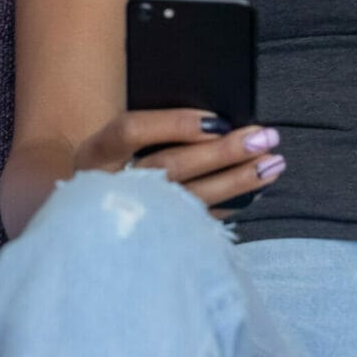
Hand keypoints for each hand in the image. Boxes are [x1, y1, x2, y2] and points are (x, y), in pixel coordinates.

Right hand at [75, 108, 284, 215]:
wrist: (83, 221)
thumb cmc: (110, 165)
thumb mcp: (114, 143)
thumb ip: (150, 129)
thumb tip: (214, 116)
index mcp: (95, 154)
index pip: (130, 131)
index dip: (174, 124)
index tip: (219, 118)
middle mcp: (110, 187)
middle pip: (170, 167)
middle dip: (222, 152)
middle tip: (264, 137)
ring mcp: (133, 217)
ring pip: (189, 199)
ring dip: (237, 181)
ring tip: (273, 163)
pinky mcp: (154, 240)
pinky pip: (196, 222)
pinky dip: (229, 206)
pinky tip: (256, 191)